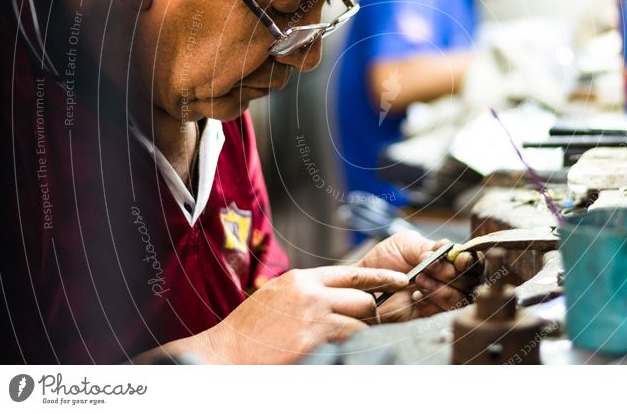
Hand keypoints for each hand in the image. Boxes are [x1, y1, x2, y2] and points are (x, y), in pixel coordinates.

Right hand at [169, 266, 407, 363]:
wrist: (224, 353)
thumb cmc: (249, 330)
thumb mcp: (277, 297)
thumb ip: (308, 292)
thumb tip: (337, 296)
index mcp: (302, 279)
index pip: (353, 272)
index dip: (382, 276)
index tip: (402, 280)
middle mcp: (310, 293)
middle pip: (363, 298)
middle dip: (369, 314)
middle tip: (366, 326)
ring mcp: (313, 317)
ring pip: (359, 324)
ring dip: (358, 335)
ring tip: (342, 344)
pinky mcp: (313, 341)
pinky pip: (347, 344)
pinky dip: (348, 350)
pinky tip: (336, 354)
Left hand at [356, 231, 483, 321]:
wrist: (364, 283)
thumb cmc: (384, 260)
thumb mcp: (406, 243)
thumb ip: (429, 247)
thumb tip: (447, 252)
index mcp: (446, 259)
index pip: (471, 261)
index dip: (469, 261)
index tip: (458, 260)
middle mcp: (448, 280)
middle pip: (470, 280)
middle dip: (450, 274)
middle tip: (428, 269)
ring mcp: (441, 299)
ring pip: (460, 298)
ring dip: (440, 288)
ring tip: (418, 282)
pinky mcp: (431, 317)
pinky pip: (444, 313)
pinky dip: (432, 303)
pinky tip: (416, 297)